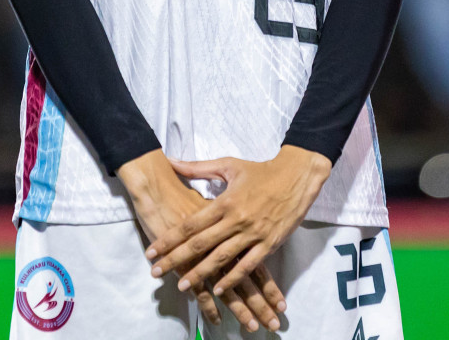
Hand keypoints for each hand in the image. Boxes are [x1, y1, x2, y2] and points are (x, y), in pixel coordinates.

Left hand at [116, 150, 284, 332]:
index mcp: (225, 202)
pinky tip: (218, 288)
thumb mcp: (228, 166)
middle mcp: (237, 220)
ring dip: (200, 273)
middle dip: (176, 260)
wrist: (296, 176)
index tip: (152, 251)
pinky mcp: (269, 243)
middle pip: (201, 245)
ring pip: (222, 258)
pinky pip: (248, 265)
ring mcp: (253, 233)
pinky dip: (232, 278)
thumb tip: (171, 161)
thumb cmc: (260, 171)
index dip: (169, 239)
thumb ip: (197, 168)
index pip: (191, 225)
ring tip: (183, 285)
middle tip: (157, 272)